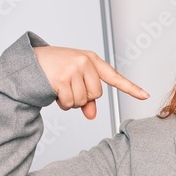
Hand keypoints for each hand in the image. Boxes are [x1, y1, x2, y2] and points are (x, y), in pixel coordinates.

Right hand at [33, 46, 148, 118]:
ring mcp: (73, 69)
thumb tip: (92, 115)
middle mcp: (85, 62)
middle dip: (83, 97)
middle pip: (96, 95)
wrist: (30, 61)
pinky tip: (54, 91)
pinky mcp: (61, 79)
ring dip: (71, 101)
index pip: (114, 77)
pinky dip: (62, 103)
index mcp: (92, 60)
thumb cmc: (56, 69)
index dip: (131, 88)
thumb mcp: (75, 79)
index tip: (145, 96)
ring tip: (60, 87)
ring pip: (82, 101)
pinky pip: (69, 102)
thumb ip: (87, 97)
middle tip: (69, 87)